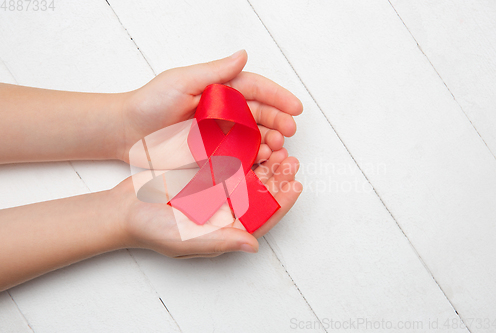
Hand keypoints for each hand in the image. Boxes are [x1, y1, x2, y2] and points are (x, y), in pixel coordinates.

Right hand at [116, 148, 301, 257]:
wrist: (124, 209)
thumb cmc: (153, 230)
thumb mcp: (187, 240)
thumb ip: (220, 241)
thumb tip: (253, 246)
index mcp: (227, 230)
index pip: (263, 219)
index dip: (282, 204)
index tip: (295, 186)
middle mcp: (227, 212)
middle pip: (261, 195)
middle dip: (278, 178)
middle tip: (290, 160)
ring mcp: (217, 192)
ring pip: (250, 177)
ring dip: (266, 163)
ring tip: (278, 148)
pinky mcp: (205, 174)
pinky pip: (230, 163)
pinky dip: (243, 153)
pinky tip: (255, 141)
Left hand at [118, 50, 302, 164]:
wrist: (127, 133)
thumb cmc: (150, 103)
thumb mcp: (182, 81)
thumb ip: (215, 73)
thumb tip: (243, 55)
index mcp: (220, 89)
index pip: (255, 89)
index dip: (277, 97)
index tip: (295, 107)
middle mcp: (224, 110)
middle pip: (260, 114)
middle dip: (278, 121)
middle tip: (290, 131)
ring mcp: (219, 133)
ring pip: (254, 136)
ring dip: (270, 141)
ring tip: (279, 147)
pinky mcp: (212, 154)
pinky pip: (239, 156)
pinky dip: (254, 158)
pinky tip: (263, 160)